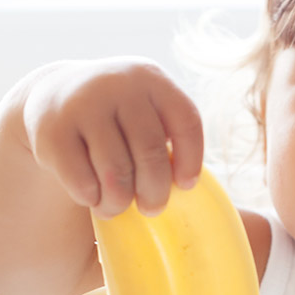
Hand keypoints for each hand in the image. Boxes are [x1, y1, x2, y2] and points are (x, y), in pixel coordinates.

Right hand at [22, 58, 203, 216]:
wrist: (56, 93)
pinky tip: (92, 197)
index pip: (186, 121)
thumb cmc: (120, 119)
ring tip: (117, 208)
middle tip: (152, 209)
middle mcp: (118, 84)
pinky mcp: (51, 131)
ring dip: (119, 202)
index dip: (191, 159)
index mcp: (152, 79)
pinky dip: (91, 198)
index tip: (185, 186)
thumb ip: (181, 145)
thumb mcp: (150, 114)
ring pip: (116, 172)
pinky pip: (82, 181)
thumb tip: (243, 216)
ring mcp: (82, 105)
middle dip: (155, 192)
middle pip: (151, 153)